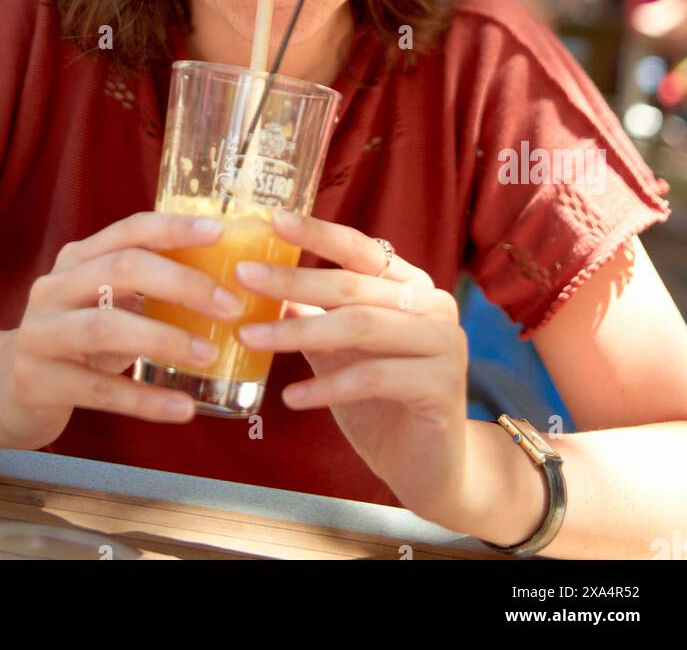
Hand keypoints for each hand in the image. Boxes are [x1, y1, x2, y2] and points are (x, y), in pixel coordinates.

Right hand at [0, 212, 239, 447]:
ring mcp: (41, 334)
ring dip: (165, 339)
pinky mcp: (37, 381)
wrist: (8, 389)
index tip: (221, 232)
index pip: (130, 230)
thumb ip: (149, 288)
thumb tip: (228, 283)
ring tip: (209, 355)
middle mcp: (55, 287)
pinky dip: (145, 400)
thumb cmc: (78, 341)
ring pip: (106, 327)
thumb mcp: (106, 304)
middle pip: (121, 270)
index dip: (175, 228)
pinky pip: (99, 391)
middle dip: (181, 284)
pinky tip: (183, 408)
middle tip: (229, 305)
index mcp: (78, 259)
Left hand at [235, 210, 469, 524]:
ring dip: (298, 332)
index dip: (318, 233)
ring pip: (361, 326)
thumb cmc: (380, 401)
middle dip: (292, 279)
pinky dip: (327, 386)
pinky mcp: (443, 384)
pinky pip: (374, 377)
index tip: (273, 219)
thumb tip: (258, 282)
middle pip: (354, 285)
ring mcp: (445, 342)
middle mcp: (433, 304)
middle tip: (242, 277)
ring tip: (249, 339)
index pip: (361, 249)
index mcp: (410, 285)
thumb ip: (312, 315)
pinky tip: (292, 397)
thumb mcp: (339, 351)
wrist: (429, 466)